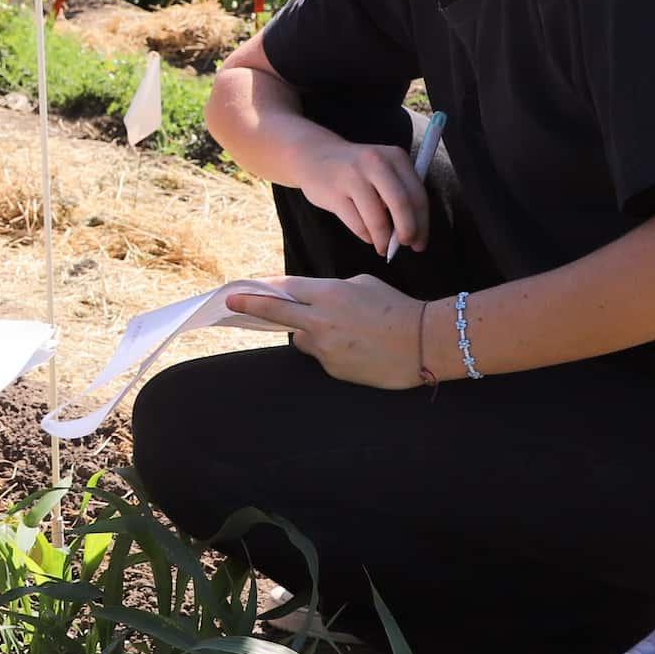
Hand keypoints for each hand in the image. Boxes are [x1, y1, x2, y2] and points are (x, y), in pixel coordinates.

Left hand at [223, 273, 442, 389]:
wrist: (423, 342)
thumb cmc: (397, 307)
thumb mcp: (362, 284)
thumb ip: (332, 290)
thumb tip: (315, 299)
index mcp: (328, 294)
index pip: (284, 289)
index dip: (261, 288)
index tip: (240, 289)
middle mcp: (320, 321)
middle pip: (277, 313)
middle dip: (251, 307)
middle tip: (231, 303)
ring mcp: (325, 348)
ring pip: (302, 338)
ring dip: (310, 332)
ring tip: (344, 329)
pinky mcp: (333, 369)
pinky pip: (322, 356)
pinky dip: (331, 349)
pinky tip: (356, 346)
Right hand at [296, 132, 427, 259]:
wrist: (314, 155)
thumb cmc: (356, 169)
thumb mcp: (383, 168)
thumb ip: (400, 193)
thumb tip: (414, 232)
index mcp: (395, 157)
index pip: (417, 194)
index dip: (422, 223)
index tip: (420, 242)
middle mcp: (375, 163)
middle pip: (401, 205)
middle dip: (407, 231)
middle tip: (406, 245)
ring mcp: (352, 177)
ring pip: (377, 220)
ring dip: (383, 240)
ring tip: (383, 246)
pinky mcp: (334, 193)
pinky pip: (357, 224)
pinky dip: (365, 236)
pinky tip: (366, 235)